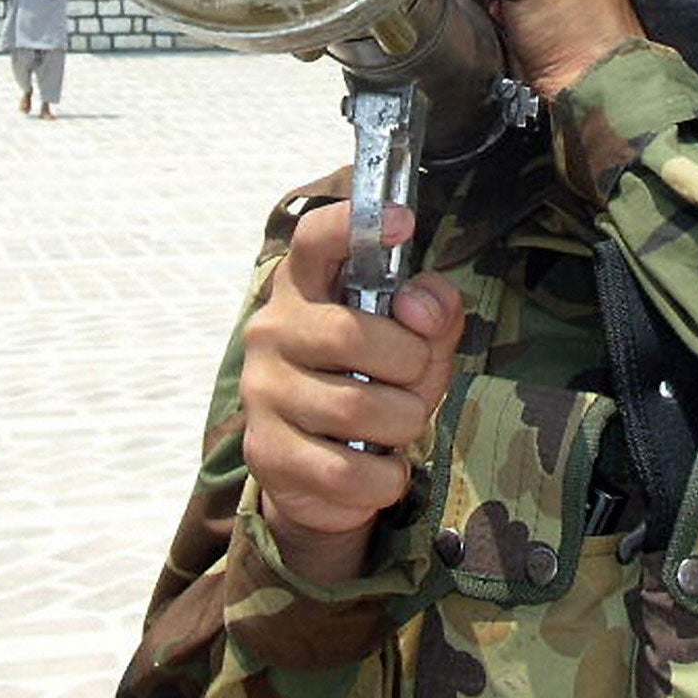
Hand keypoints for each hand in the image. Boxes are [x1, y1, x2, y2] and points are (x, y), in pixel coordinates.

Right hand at [240, 202, 463, 581]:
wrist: (323, 471)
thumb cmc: (375, 382)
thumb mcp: (417, 341)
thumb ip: (434, 311)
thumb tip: (421, 306)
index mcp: (307, 285)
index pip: (316, 239)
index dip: (355, 225)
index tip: (403, 220)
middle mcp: (272, 330)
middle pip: (349, 334)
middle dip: (407, 363)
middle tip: (412, 379)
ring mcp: (262, 392)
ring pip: (355, 408)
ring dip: (402, 422)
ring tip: (397, 424)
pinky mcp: (266, 454)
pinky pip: (345, 471)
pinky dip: (385, 477)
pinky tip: (381, 468)